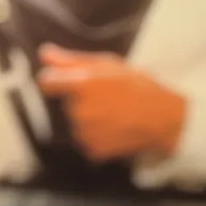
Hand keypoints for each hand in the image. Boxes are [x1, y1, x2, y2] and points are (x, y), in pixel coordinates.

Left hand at [37, 44, 185, 162]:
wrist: (161, 119)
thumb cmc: (137, 87)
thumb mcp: (106, 65)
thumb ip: (71, 61)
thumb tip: (44, 55)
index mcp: (81, 84)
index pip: (47, 83)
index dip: (54, 81)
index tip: (64, 82)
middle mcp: (80, 110)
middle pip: (68, 104)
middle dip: (83, 101)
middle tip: (108, 98)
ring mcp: (86, 133)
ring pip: (77, 124)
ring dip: (90, 120)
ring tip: (113, 114)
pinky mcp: (93, 150)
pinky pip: (87, 141)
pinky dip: (97, 137)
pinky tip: (114, 129)